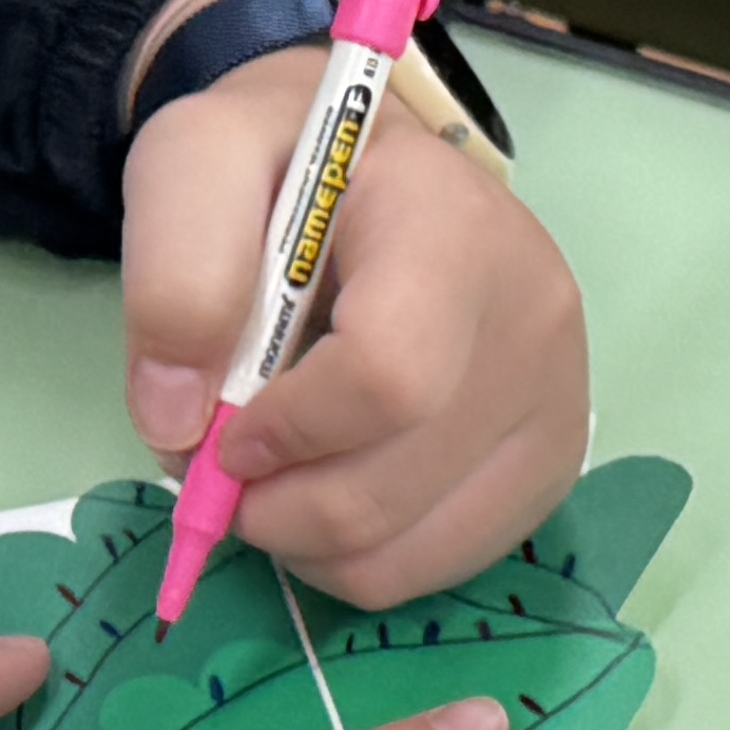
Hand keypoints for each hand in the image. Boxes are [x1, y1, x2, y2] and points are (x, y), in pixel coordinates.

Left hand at [118, 47, 589, 605]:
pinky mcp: (552, 463)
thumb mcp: (193, 164)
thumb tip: (179, 427)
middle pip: (392, 486)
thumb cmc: (278, 164)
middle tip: (227, 467)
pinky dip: (362, 559)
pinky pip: (443, 566)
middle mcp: (532, 318)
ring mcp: (556, 399)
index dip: (284, 433)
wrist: (368, 164)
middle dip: (275, 506)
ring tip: (277, 474)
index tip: (223, 428)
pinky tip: (331, 489)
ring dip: (308, 543)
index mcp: (452, 228)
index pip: (387, 379)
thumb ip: (174, 276)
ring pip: (412, 548)